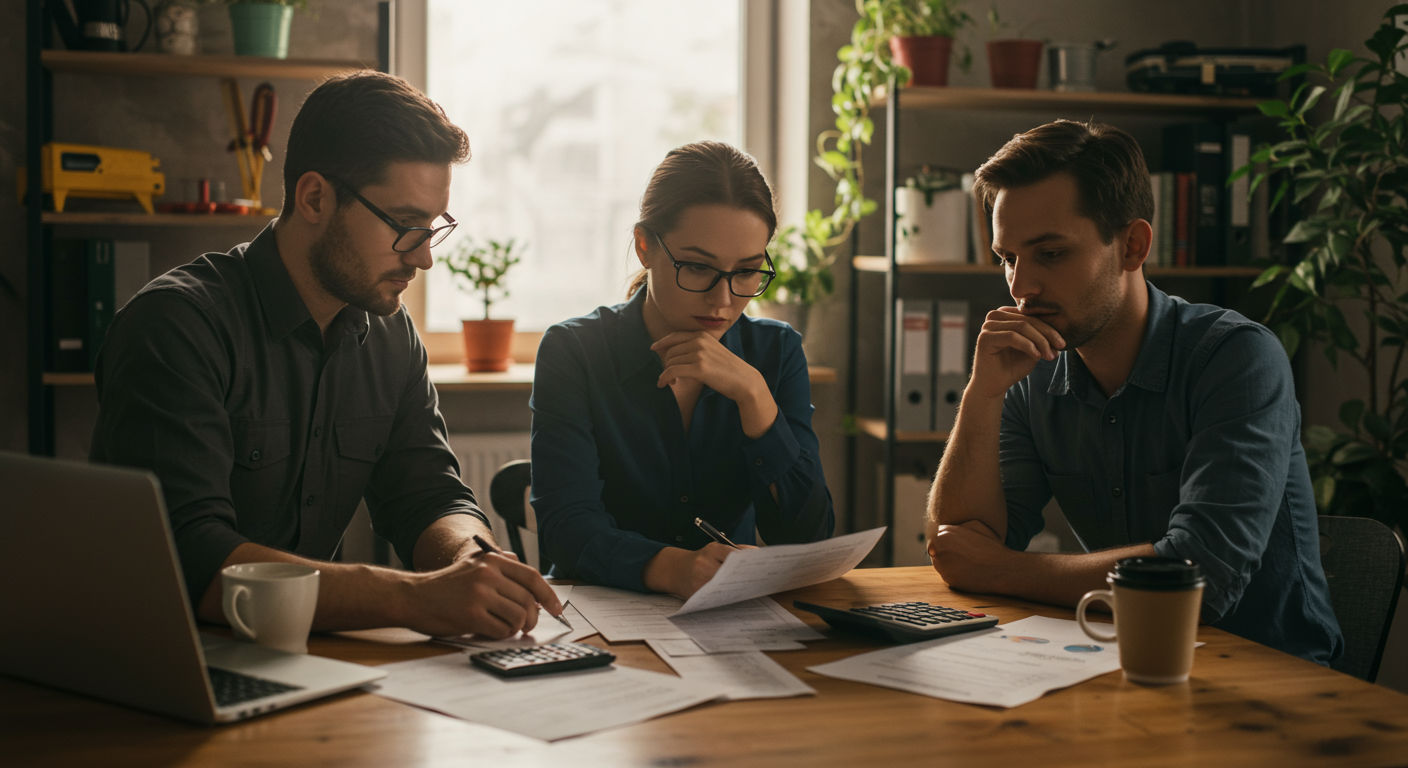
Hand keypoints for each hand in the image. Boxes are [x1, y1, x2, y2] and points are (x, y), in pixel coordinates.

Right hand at [405, 551, 563, 639]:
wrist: (413, 596)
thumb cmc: (445, 586)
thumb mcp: (473, 565)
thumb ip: (501, 567)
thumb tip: (533, 584)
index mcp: (492, 561)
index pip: (532, 577)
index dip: (548, 596)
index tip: (556, 609)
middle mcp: (488, 574)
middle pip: (528, 601)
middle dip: (532, 618)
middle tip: (526, 626)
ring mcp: (480, 595)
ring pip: (518, 617)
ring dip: (515, 628)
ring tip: (502, 627)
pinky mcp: (471, 616)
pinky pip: (502, 630)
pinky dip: (501, 635)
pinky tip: (490, 631)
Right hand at [644, 543, 754, 598]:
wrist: (676, 570)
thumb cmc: (701, 559)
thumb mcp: (715, 549)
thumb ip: (737, 550)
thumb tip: (759, 554)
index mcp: (711, 550)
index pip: (733, 555)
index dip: (747, 562)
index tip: (760, 568)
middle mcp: (703, 565)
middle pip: (730, 574)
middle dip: (744, 578)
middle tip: (760, 583)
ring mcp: (698, 581)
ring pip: (724, 589)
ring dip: (738, 591)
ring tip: (751, 592)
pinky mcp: (695, 596)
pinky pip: (715, 599)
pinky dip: (726, 600)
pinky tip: (735, 600)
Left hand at [650, 331, 765, 402]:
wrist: (744, 380)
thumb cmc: (727, 369)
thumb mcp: (713, 351)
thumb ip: (697, 347)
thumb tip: (675, 351)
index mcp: (702, 335)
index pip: (675, 336)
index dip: (662, 342)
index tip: (653, 348)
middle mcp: (699, 341)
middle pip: (670, 351)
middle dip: (667, 364)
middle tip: (670, 376)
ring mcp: (699, 354)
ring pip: (670, 362)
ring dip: (667, 374)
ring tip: (672, 382)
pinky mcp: (699, 368)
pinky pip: (672, 371)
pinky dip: (665, 378)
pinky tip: (665, 384)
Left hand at [928, 520, 1010, 593]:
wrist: (1002, 569)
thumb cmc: (991, 545)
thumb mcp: (975, 525)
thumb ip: (956, 526)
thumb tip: (946, 529)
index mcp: (943, 534)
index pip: (936, 537)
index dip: (947, 541)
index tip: (958, 544)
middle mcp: (939, 550)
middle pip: (936, 551)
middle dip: (946, 552)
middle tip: (964, 554)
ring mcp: (942, 567)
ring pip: (941, 564)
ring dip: (950, 563)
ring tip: (969, 562)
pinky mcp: (948, 581)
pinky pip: (948, 576)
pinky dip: (956, 574)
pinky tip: (970, 571)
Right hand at [968, 307, 1065, 399]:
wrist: (993, 386)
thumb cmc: (1012, 367)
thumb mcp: (1032, 349)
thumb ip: (1041, 337)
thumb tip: (1061, 331)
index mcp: (1006, 315)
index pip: (1031, 316)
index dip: (1049, 328)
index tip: (1063, 344)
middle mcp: (995, 316)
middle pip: (1027, 319)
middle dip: (1047, 334)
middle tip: (1060, 347)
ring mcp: (988, 326)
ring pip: (1022, 326)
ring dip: (1039, 341)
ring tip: (1050, 355)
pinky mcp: (984, 337)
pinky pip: (1012, 336)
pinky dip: (1027, 345)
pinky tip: (1037, 356)